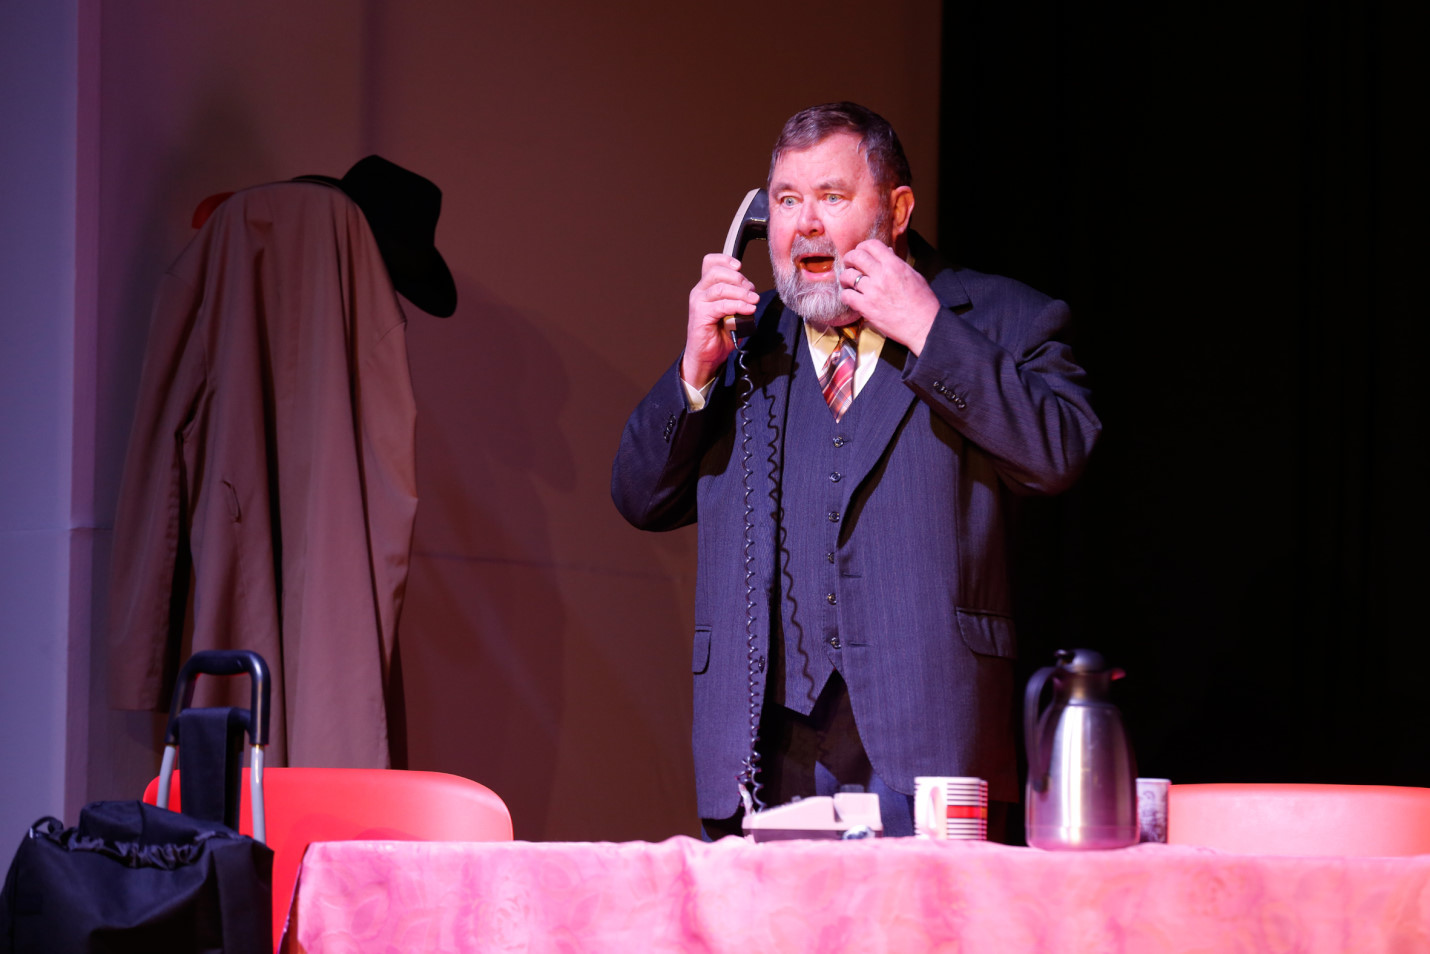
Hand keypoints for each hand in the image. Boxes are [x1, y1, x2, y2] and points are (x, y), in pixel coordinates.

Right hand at [683, 253, 758, 387]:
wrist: (707, 356)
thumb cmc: (719, 334)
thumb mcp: (733, 311)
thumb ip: (739, 298)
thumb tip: (752, 292)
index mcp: (706, 287)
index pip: (710, 263)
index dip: (725, 260)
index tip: (739, 266)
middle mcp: (700, 292)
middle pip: (717, 272)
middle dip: (739, 278)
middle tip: (752, 291)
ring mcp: (698, 302)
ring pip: (721, 288)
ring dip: (742, 293)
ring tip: (754, 300)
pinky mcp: (700, 315)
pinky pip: (722, 305)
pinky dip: (738, 305)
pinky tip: (748, 309)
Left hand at [839, 240, 940, 354]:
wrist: (923, 325)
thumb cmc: (922, 302)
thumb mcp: (914, 276)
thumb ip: (897, 263)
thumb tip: (887, 252)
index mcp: (895, 265)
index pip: (872, 245)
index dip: (862, 246)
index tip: (860, 252)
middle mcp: (882, 275)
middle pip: (856, 256)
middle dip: (849, 258)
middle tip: (848, 263)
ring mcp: (873, 291)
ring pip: (847, 276)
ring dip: (844, 277)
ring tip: (847, 282)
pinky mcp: (866, 307)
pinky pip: (847, 296)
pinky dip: (845, 296)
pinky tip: (850, 297)